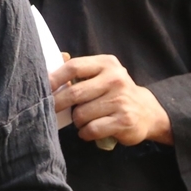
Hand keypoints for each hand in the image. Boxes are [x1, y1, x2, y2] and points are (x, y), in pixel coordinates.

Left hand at [51, 54, 171, 145]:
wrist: (147, 111)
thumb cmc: (115, 92)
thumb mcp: (102, 73)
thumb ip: (80, 68)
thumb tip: (56, 58)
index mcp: (107, 64)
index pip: (74, 67)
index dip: (55, 78)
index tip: (43, 88)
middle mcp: (115, 79)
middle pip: (74, 93)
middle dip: (58, 104)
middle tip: (52, 109)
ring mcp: (121, 100)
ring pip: (81, 114)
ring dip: (76, 121)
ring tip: (82, 120)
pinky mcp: (124, 120)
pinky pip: (92, 129)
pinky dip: (85, 133)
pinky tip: (88, 131)